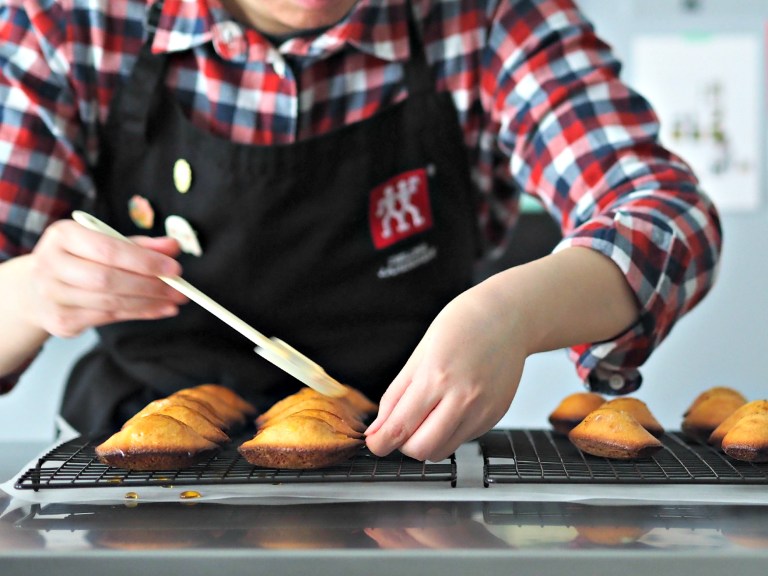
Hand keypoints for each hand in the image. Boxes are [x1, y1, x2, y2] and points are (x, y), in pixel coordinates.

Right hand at [23, 219, 187, 336]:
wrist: (38, 288)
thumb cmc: (80, 259)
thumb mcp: (104, 243)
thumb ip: (140, 245)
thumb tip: (174, 247)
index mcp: (63, 236)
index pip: (108, 249)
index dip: (144, 260)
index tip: (174, 268)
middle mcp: (51, 264)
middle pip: (107, 278)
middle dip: (149, 286)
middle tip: (180, 290)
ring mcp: (53, 296)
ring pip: (110, 302)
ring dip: (149, 303)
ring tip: (174, 301)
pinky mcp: (60, 320)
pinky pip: (108, 318)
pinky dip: (139, 314)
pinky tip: (159, 310)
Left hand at [365, 281, 525, 461]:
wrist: (507, 318)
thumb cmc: (462, 326)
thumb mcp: (419, 354)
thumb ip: (396, 395)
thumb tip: (378, 429)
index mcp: (436, 378)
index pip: (400, 429)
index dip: (379, 443)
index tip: (374, 442)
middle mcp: (462, 399)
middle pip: (421, 450)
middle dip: (402, 445)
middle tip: (399, 429)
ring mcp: (482, 411)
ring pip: (442, 451)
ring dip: (426, 443)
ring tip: (425, 417)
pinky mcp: (495, 416)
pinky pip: (462, 439)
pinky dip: (448, 433)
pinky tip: (449, 408)